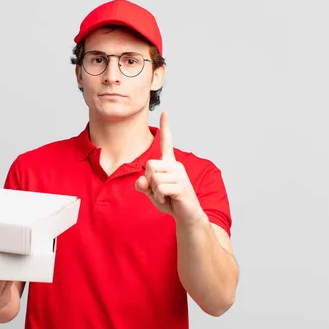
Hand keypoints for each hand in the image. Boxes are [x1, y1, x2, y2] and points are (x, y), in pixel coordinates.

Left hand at [135, 111, 206, 227]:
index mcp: (169, 164)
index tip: (165, 112)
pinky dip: (159, 197)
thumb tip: (141, 179)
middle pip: (149, 165)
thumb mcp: (151, 192)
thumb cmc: (170, 201)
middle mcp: (175, 165)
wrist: (187, 216)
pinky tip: (169, 199)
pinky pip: (160, 188)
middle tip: (160, 190)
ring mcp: (180, 175)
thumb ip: (143, 185)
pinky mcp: (181, 186)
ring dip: (155, 191)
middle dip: (149, 180)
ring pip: (154, 177)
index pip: (166, 143)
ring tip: (166, 195)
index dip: (166, 127)